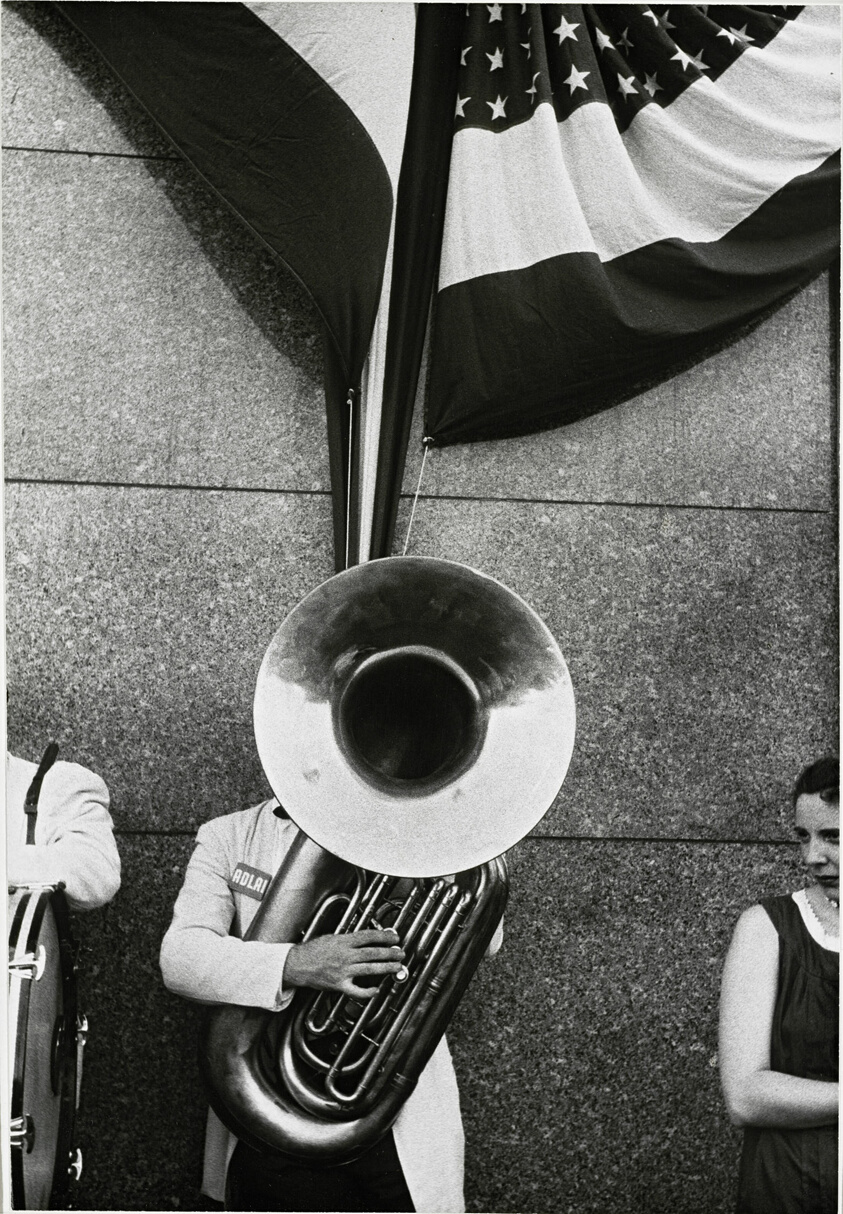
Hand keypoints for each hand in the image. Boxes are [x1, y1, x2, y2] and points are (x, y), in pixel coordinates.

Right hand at [284, 929, 404, 997]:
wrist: (297, 965)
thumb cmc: (312, 950)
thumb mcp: (331, 937)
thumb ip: (348, 939)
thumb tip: (365, 938)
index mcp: (343, 941)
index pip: (369, 936)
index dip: (384, 936)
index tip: (394, 937)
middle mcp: (345, 955)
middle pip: (373, 953)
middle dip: (390, 953)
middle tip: (401, 953)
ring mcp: (343, 971)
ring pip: (369, 969)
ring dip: (386, 968)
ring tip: (397, 967)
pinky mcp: (339, 985)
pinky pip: (357, 990)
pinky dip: (368, 992)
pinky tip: (376, 990)